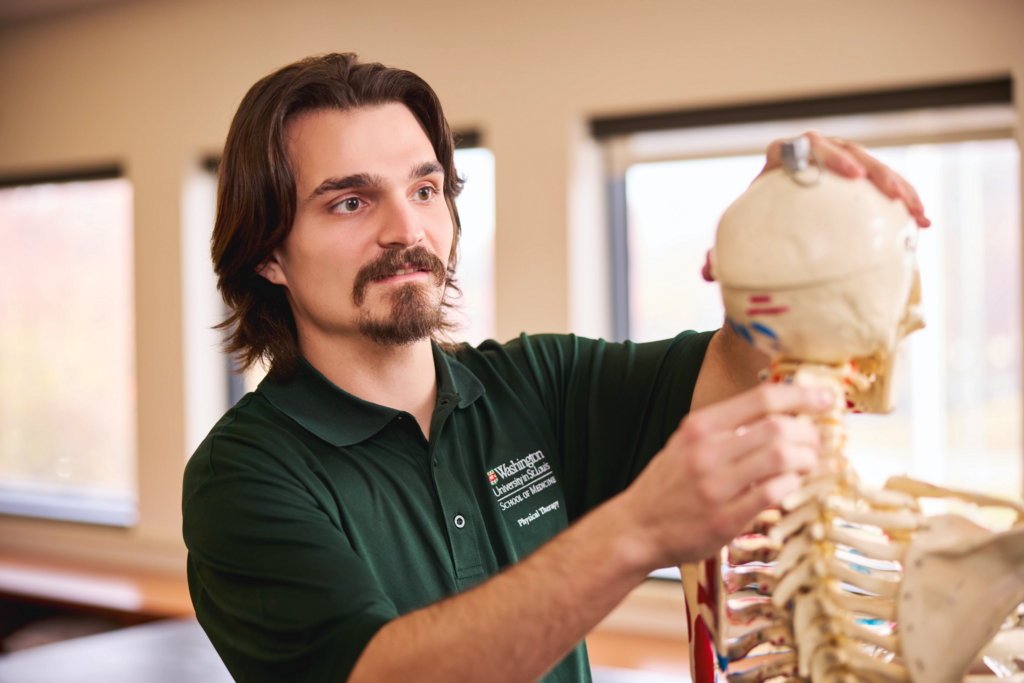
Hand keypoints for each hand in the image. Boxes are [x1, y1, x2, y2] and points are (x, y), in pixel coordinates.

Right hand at [619, 383, 826, 567]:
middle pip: (778, 427)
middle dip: (809, 433)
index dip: (801, 395)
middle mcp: (707, 451)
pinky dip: (791, 486)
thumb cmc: (667, 485)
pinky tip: (792, 486)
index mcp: (699, 426)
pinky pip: (773, 494)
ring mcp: (715, 486)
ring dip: (806, 459)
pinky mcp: (724, 519)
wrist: (636, 527)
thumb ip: (725, 428)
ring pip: (780, 458)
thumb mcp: (686, 443)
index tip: (824, 399)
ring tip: (809, 464)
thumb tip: (778, 415)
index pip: (761, 398)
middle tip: (818, 441)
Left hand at [701, 131, 930, 281]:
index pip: (792, 149)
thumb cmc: (750, 245)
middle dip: (868, 165)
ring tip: (915, 210)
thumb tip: (707, 271)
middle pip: (839, 150)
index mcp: (772, 171)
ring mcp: (835, 172)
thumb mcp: (737, 251)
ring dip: (895, 184)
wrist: (771, 247)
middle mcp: (806, 164)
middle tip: (885, 190)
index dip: (819, 154)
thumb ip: (721, 257)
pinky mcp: (856, 188)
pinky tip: (922, 223)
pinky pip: (883, 188)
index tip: (845, 175)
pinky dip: (903, 202)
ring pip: (869, 165)